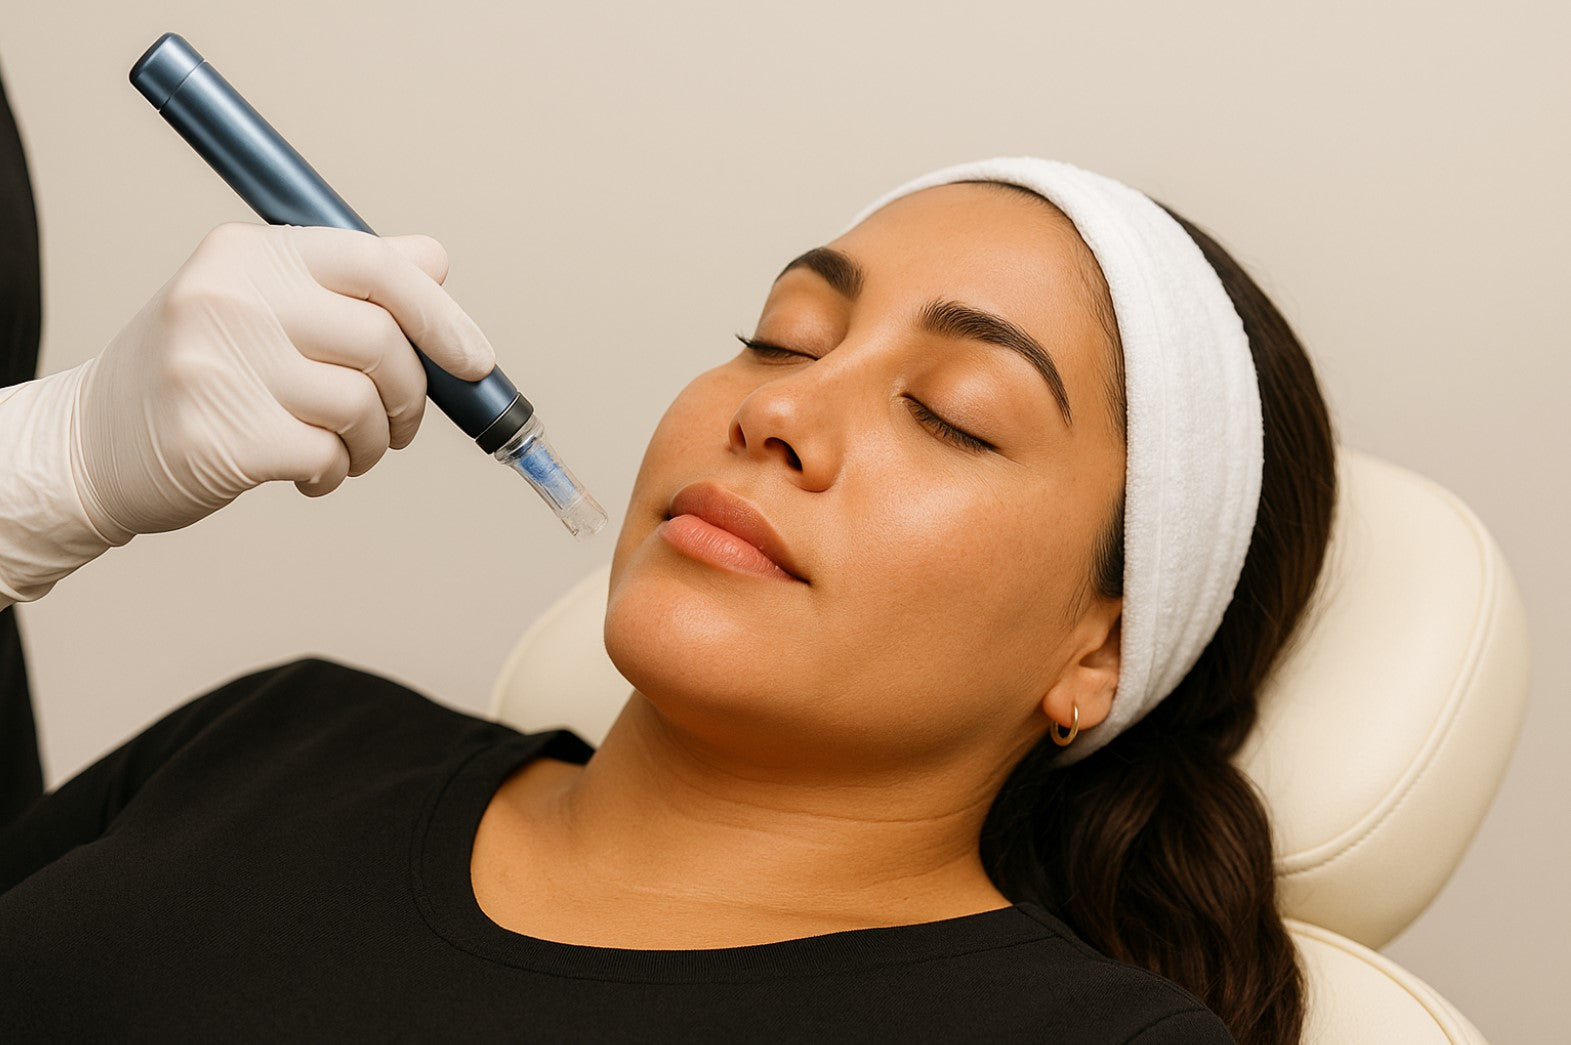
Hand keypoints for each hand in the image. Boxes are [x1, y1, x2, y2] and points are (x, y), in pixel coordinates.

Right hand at [70, 221, 495, 539]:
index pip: (376, 266)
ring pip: (362, 406)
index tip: (474, 360)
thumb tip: (435, 260)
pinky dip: (335, 472)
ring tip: (346, 452)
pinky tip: (309, 473)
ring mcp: (221, 367)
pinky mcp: (222, 437)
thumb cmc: (195, 372)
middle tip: (397, 425)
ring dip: (374, 443)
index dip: (441, 316)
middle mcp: (231, 299)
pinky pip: (329, 456)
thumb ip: (346, 279)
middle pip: (382, 344)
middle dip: (410, 397)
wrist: (91, 442)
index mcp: (249, 255)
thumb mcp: (258, 303)